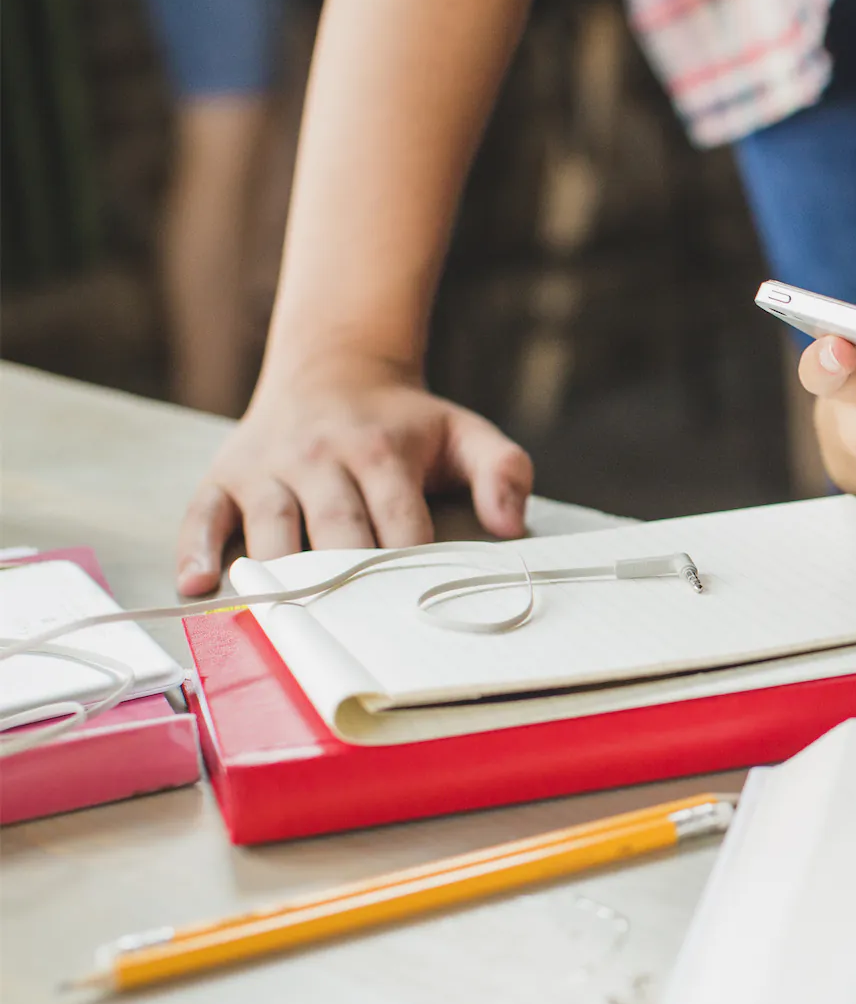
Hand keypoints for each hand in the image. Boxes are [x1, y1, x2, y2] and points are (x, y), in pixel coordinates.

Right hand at [174, 358, 533, 595]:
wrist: (334, 368)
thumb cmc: (404, 422)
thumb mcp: (465, 432)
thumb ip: (503, 471)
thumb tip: (511, 526)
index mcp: (381, 451)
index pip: (399, 521)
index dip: (410, 567)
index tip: (420, 611)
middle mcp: (319, 457)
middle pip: (335, 531)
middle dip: (349, 582)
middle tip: (362, 635)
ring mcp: (267, 468)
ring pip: (271, 529)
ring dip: (281, 578)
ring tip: (293, 625)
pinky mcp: (225, 475)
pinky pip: (203, 514)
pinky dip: (196, 549)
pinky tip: (200, 585)